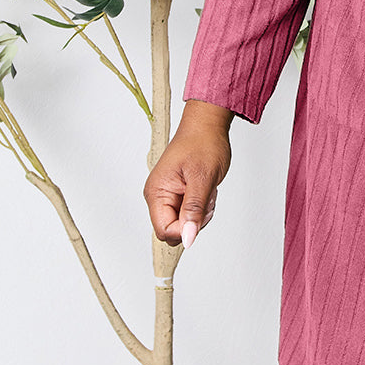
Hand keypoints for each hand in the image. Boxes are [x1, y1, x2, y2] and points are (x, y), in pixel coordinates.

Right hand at [144, 100, 233, 247]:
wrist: (207, 125)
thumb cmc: (203, 143)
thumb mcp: (203, 178)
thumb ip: (194, 210)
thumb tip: (187, 238)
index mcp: (157, 192)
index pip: (164, 230)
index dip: (185, 229)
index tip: (201, 212)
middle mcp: (158, 195)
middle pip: (173, 230)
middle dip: (193, 221)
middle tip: (206, 199)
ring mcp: (168, 195)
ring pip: (183, 223)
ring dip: (200, 213)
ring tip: (207, 191)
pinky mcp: (178, 193)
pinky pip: (189, 213)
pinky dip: (201, 207)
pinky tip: (206, 191)